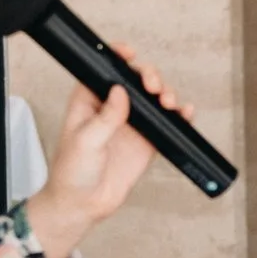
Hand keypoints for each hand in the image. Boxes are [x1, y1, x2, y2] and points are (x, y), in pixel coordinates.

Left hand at [27, 42, 188, 257]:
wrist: (84, 204)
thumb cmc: (72, 173)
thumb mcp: (84, 142)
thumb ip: (104, 117)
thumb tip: (120, 91)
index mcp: (89, 101)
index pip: (105, 70)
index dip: (117, 57)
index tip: (128, 53)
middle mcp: (112, 108)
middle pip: (135, 80)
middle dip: (149, 76)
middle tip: (154, 87)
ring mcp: (131, 123)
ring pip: (153, 98)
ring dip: (166, 94)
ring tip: (169, 102)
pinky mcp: (147, 141)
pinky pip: (166, 123)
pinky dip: (178, 116)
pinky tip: (184, 112)